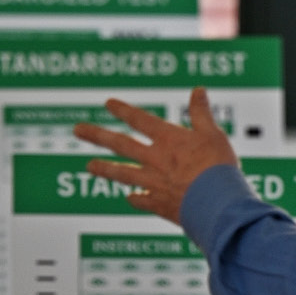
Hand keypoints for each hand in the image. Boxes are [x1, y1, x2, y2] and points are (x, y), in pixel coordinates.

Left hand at [72, 86, 238, 223]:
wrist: (216, 203)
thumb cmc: (218, 167)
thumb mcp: (214, 134)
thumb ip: (201, 113)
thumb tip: (197, 90)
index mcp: (168, 139)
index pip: (141, 120)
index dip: (124, 110)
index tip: (108, 103)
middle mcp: (155, 159)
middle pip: (121, 144)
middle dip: (98, 136)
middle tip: (78, 130)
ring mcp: (153, 183)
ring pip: (123, 173)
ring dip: (105, 169)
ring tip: (89, 166)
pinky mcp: (159, 204)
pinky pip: (141, 200)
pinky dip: (135, 198)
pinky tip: (130, 197)